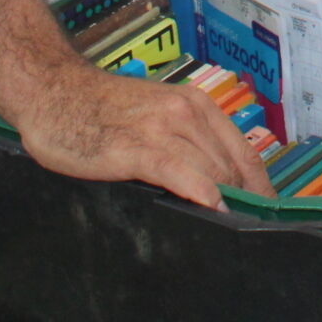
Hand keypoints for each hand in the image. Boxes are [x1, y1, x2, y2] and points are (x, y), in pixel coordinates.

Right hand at [11, 60, 271, 206]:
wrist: (54, 90)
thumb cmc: (101, 108)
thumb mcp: (155, 114)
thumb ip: (186, 140)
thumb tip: (216, 182)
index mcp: (196, 105)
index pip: (244, 153)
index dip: (261, 188)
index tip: (267, 214)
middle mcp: (186, 113)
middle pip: (232, 167)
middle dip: (244, 201)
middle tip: (248, 230)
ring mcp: (162, 129)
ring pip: (211, 172)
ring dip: (227, 203)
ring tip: (234, 230)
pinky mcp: (136, 148)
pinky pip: (179, 172)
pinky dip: (201, 193)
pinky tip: (212, 210)